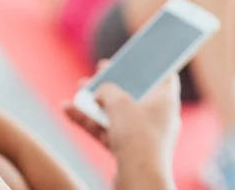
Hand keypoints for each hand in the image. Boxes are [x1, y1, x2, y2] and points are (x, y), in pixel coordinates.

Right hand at [63, 64, 180, 185]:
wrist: (137, 178)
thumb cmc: (136, 136)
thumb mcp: (118, 101)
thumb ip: (107, 89)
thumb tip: (100, 92)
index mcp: (166, 101)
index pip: (165, 76)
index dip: (151, 64)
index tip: (139, 57)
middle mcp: (158, 117)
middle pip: (134, 94)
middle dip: (112, 84)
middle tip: (100, 71)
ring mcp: (142, 135)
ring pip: (116, 113)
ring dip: (95, 102)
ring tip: (78, 90)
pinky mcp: (128, 150)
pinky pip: (107, 130)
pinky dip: (90, 121)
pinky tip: (68, 110)